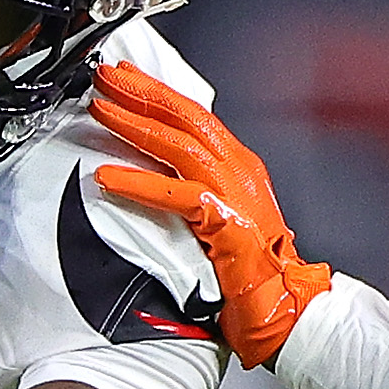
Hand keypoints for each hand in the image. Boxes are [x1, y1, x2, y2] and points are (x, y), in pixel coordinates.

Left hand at [88, 64, 332, 362]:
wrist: (288, 309)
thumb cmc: (256, 274)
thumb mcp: (224, 217)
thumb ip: (196, 190)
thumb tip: (153, 171)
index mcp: (241, 168)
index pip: (196, 116)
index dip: (158, 93)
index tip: (126, 78)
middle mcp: (241, 173)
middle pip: (188, 117)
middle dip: (143, 93)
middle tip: (105, 78)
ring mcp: (237, 195)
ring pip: (181, 144)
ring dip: (135, 124)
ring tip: (100, 112)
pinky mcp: (227, 224)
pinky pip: (176, 194)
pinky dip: (139, 183)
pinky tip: (109, 177)